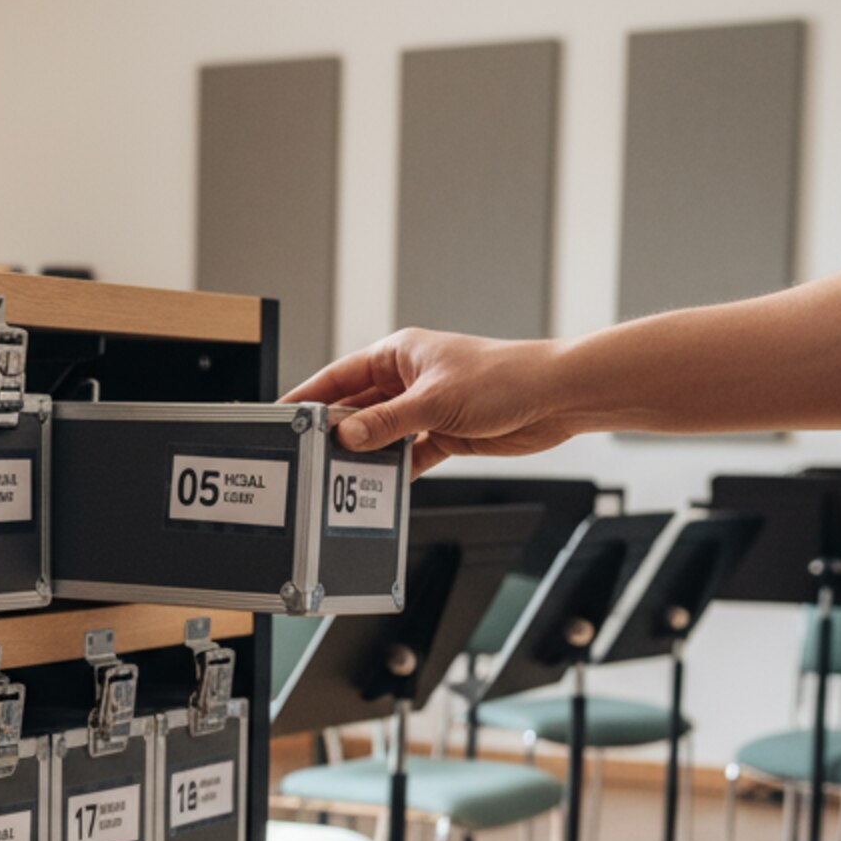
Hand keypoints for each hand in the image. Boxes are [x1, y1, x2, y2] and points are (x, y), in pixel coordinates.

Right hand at [282, 329, 581, 475]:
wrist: (555, 398)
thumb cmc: (505, 377)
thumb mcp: (434, 401)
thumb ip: (386, 422)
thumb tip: (346, 435)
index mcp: (400, 354)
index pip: (340, 375)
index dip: (310, 395)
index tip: (285, 415)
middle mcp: (409, 380)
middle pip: (358, 408)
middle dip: (336, 431)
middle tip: (310, 454)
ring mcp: (425, 408)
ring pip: (381, 435)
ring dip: (366, 455)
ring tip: (341, 475)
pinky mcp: (444, 434)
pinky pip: (407, 456)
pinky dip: (395, 471)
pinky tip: (380, 486)